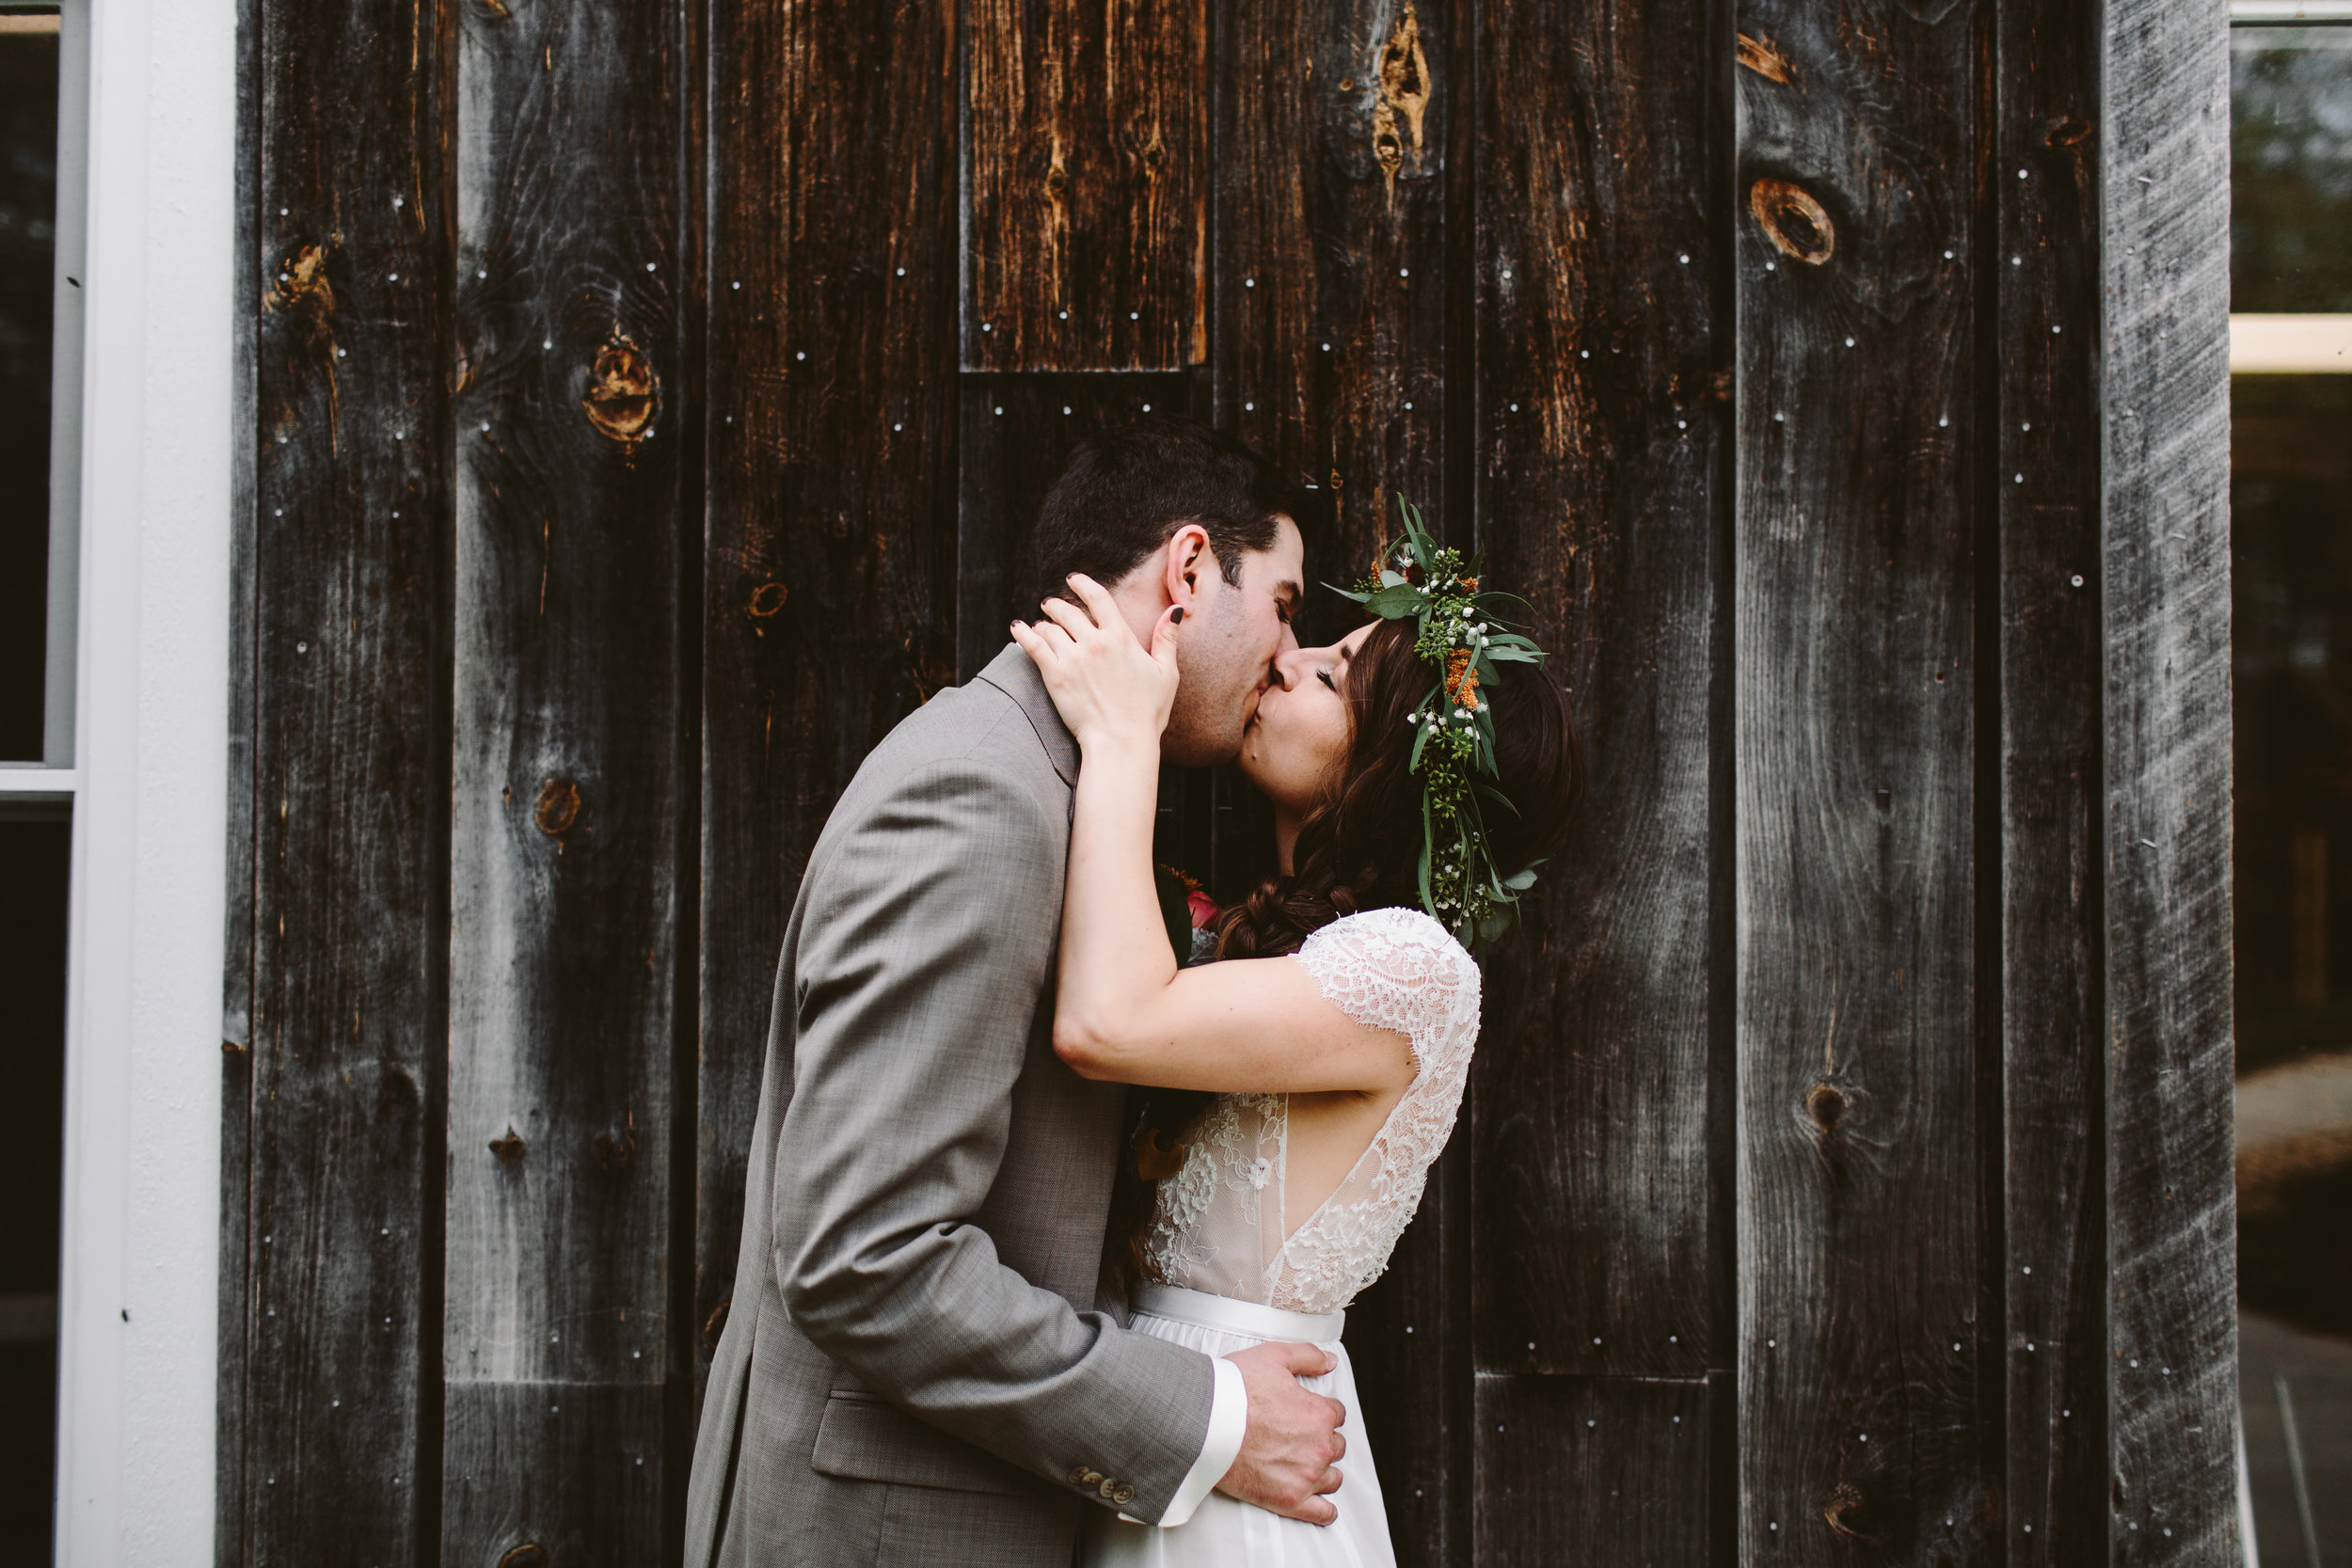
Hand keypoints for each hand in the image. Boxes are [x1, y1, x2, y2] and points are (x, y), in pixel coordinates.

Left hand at [1009, 574, 1178, 752]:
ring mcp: (1072, 658)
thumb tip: (1174, 610)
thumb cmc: (1148, 712)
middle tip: (1050, 604)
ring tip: (1040, 624)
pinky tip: (1018, 628)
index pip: (1098, 598)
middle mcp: (1095, 642)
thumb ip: (1167, 639)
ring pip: (1050, 627)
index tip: (1073, 579)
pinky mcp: (1054, 676)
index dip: (1083, 584)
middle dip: (1056, 604)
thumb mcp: (1167, 673)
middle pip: (1068, 611)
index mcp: (1121, 637)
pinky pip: (1033, 646)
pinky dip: (1023, 634)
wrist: (1121, 741)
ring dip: (1043, 622)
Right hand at [1215, 1340, 1346, 1525]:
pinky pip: (1321, 1512)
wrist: (1204, 1422)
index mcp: (1319, 1413)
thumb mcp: (1274, 1357)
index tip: (1305, 1413)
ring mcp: (1306, 1476)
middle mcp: (1319, 1446)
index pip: (1337, 1414)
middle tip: (1297, 1436)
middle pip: (1335, 1446)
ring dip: (1323, 1470)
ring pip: (1332, 1477)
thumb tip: (1329, 1362)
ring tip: (1303, 1465)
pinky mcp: (1289, 1500)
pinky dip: (1325, 1510)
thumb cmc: (1234, 1390)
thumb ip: (1308, 1356)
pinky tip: (1322, 1506)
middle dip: (1321, 1440)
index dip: (1321, 1411)